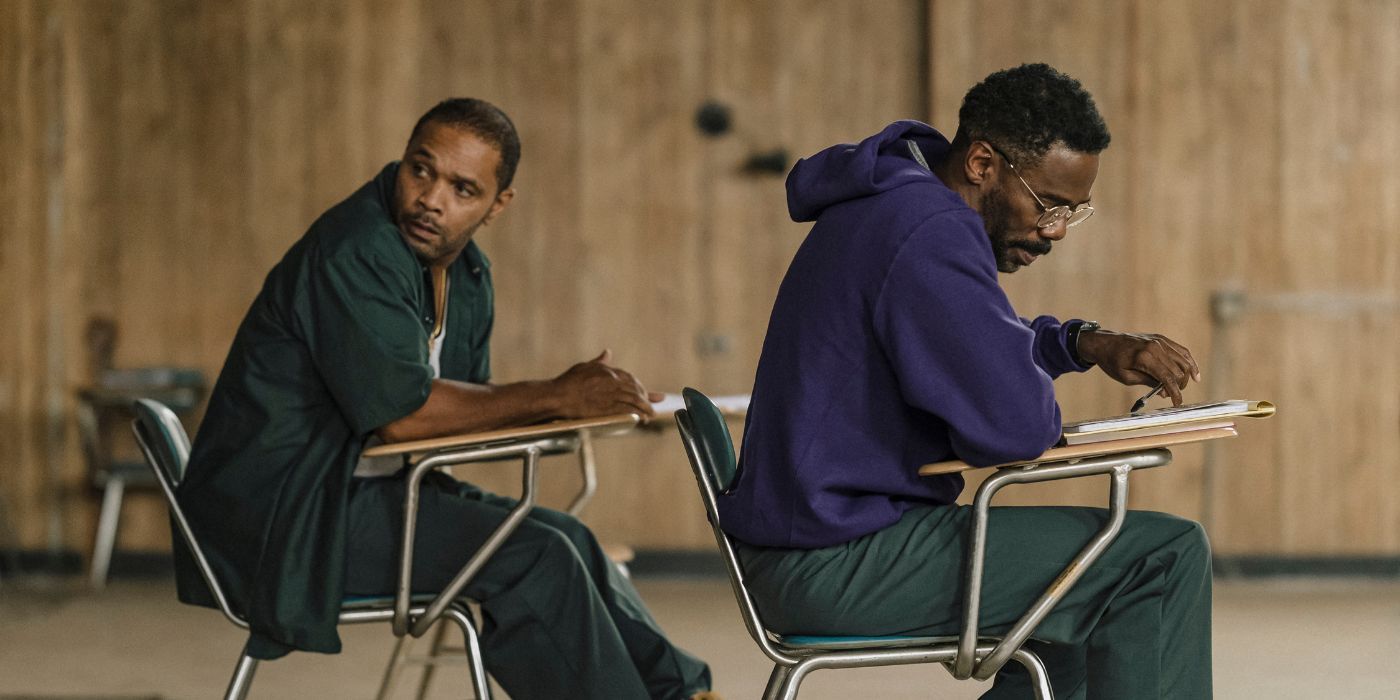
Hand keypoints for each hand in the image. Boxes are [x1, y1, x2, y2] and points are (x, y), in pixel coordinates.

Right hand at [550, 349, 662, 419]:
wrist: (557, 396)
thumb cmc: (567, 382)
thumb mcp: (584, 367)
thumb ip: (599, 362)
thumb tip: (608, 352)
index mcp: (607, 371)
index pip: (629, 378)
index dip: (640, 386)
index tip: (648, 392)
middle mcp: (612, 381)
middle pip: (635, 388)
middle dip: (646, 397)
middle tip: (652, 404)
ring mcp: (611, 394)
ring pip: (635, 399)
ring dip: (645, 407)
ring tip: (651, 414)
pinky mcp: (608, 408)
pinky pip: (628, 410)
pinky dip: (637, 414)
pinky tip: (642, 418)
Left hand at [1076, 329, 1201, 405]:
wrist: (1104, 342)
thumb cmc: (1112, 362)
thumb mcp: (1126, 377)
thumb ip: (1148, 383)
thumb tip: (1166, 391)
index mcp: (1144, 357)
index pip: (1167, 378)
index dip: (1175, 393)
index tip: (1177, 404)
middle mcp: (1155, 347)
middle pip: (1178, 370)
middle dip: (1178, 386)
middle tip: (1170, 395)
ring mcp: (1160, 341)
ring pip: (1183, 360)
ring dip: (1186, 376)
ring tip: (1181, 387)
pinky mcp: (1161, 338)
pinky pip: (1181, 350)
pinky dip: (1189, 362)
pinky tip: (1194, 373)